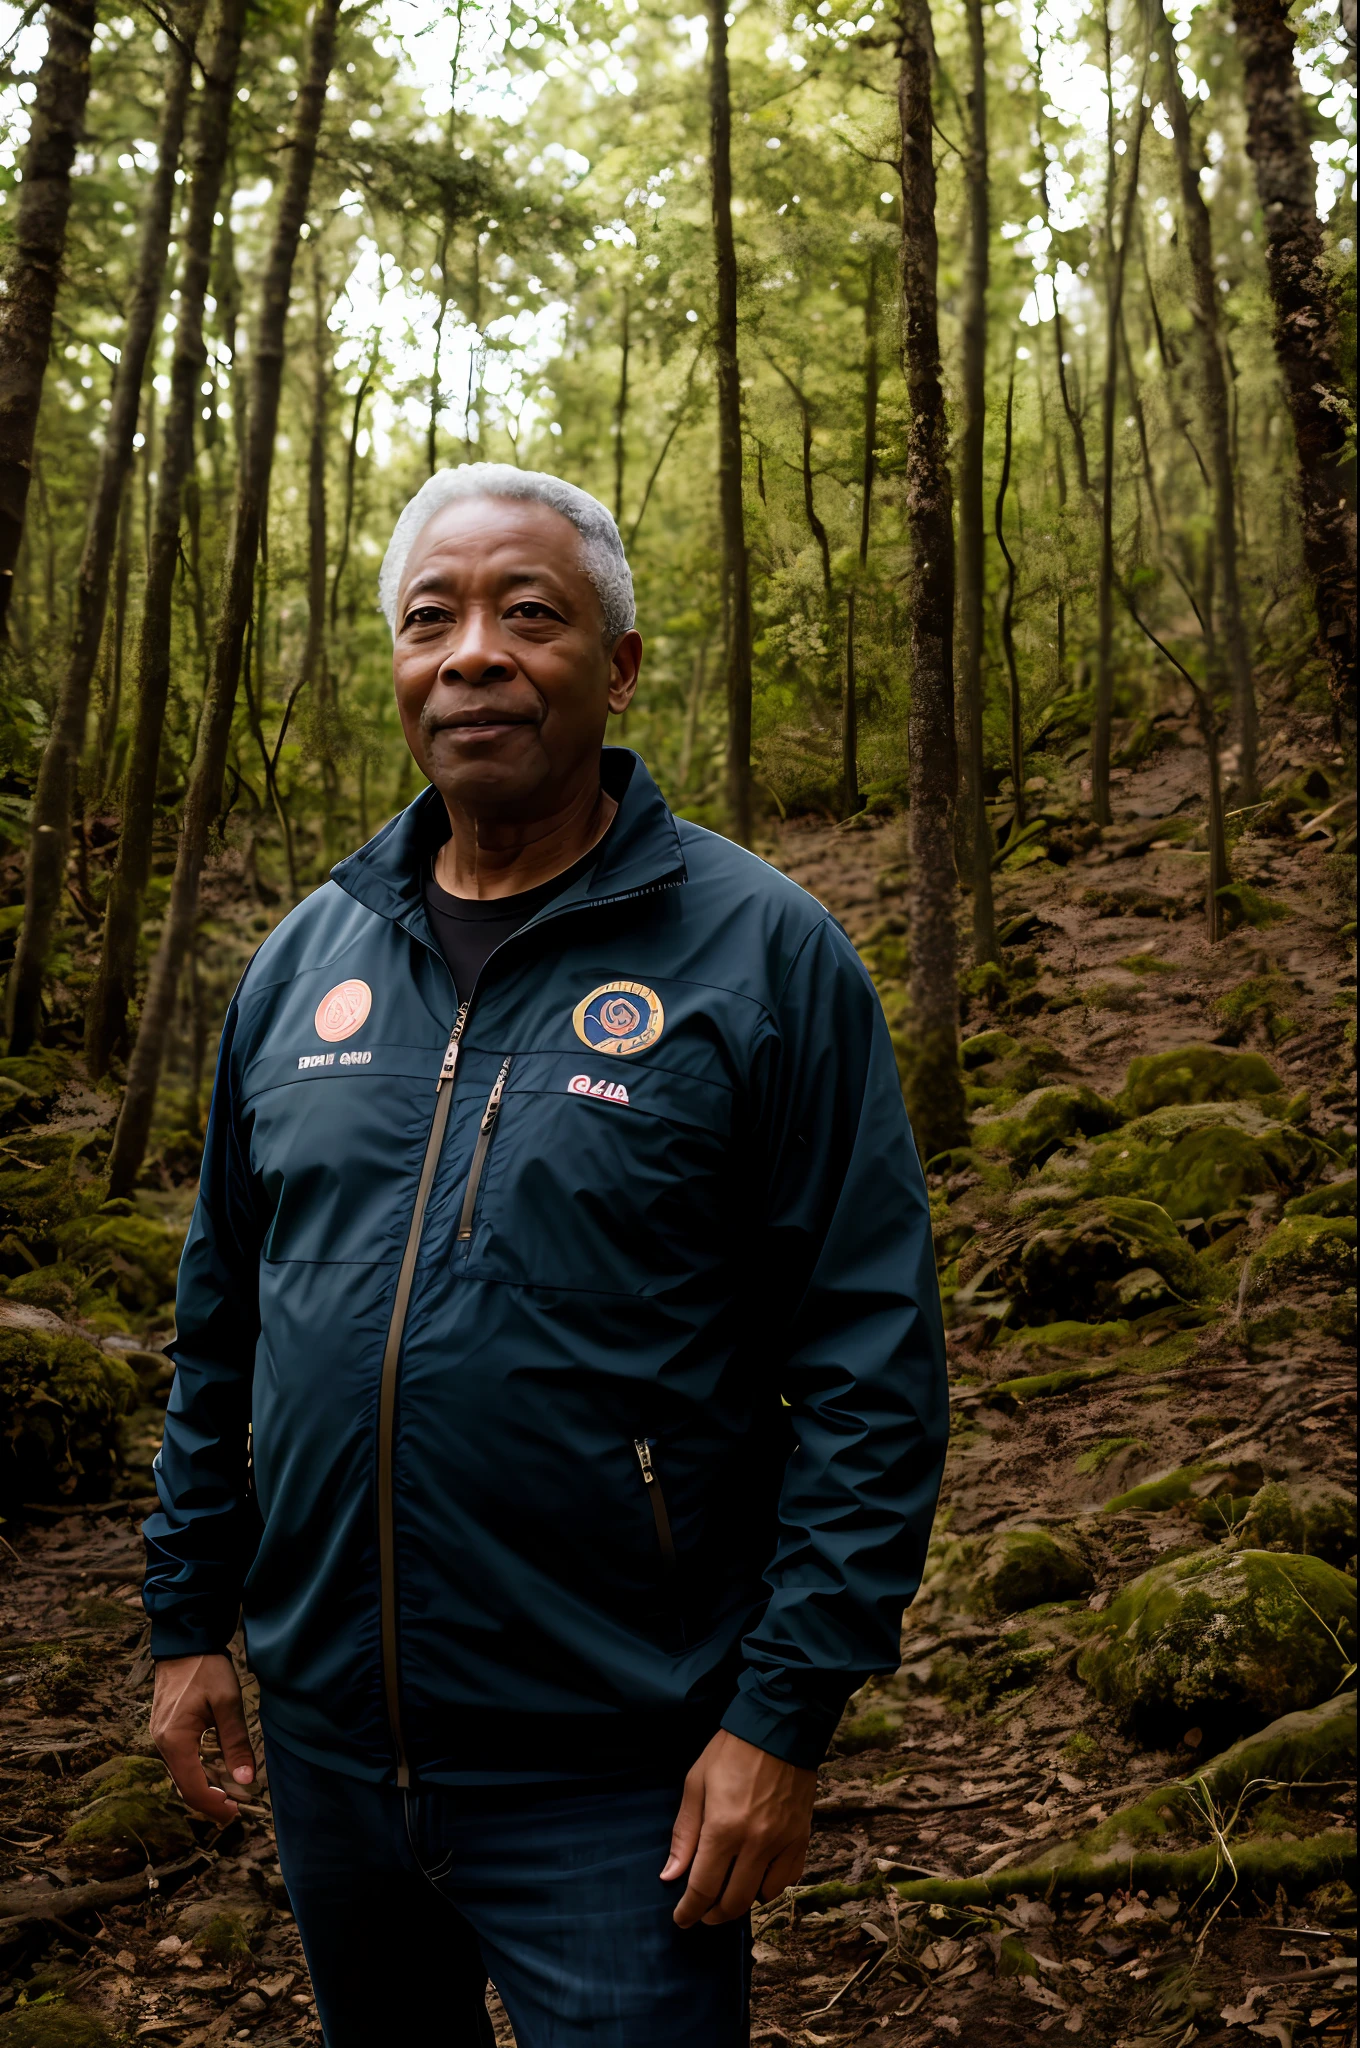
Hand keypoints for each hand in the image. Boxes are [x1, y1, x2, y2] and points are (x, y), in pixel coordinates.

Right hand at [151, 1652, 257, 1822]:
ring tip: (229, 1796)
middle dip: (209, 1802)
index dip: (214, 1805)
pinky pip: (180, 1761)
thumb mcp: (228, 1702)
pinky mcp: (165, 1729)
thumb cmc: (207, 1668)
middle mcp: (162, 1743)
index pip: (193, 1788)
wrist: (185, 1643)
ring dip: (203, 1788)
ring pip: (181, 1775)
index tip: (235, 1814)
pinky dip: (197, 1772)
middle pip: (184, 1786)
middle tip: (235, 1811)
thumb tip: (246, 1780)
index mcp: (175, 1740)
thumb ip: (236, 1742)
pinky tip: (215, 1773)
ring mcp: (161, 1737)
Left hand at [662, 1729, 816, 1927]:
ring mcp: (782, 1843)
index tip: (681, 1919)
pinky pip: (787, 1880)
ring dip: (742, 1901)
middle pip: (734, 1902)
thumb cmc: (730, 1752)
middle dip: (713, 1915)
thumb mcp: (696, 1784)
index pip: (703, 1888)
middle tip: (702, 1912)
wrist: (779, 1728)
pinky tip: (757, 1877)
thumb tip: (670, 1875)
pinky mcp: (801, 1839)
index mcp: (724, 1829)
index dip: (689, 1911)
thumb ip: (684, 1833)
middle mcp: (755, 1843)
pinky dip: (770, 1886)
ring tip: (728, 1891)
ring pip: (762, 1896)